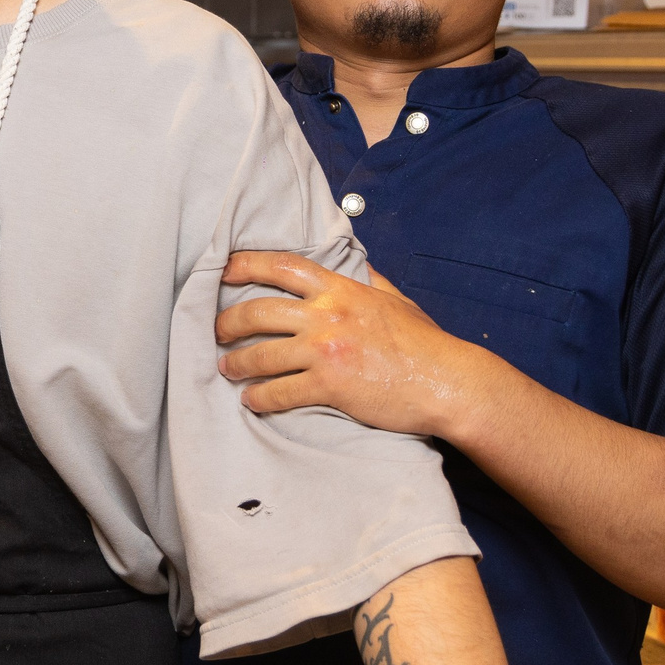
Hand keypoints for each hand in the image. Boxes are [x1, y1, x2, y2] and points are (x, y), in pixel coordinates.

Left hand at [217, 252, 491, 440]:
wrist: (447, 381)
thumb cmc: (425, 344)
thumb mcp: (396, 300)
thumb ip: (369, 282)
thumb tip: (357, 265)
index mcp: (342, 290)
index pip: (283, 267)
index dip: (246, 264)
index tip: (223, 270)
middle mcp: (328, 315)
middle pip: (258, 311)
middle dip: (227, 322)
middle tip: (216, 331)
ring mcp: (327, 350)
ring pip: (261, 355)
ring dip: (236, 363)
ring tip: (227, 368)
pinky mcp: (330, 386)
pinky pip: (279, 392)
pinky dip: (259, 398)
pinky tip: (251, 400)